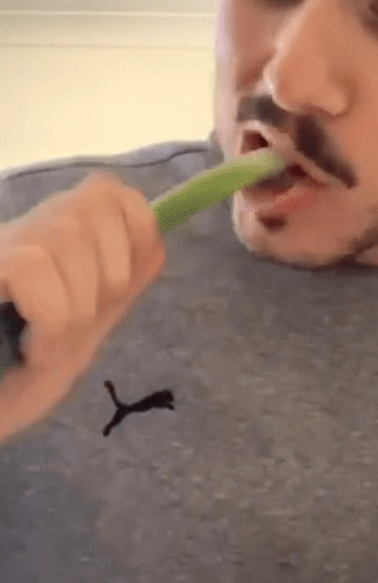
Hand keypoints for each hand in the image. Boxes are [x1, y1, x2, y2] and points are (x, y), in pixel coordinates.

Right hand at [0, 173, 165, 443]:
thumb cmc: (8, 389)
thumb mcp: (76, 339)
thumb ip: (115, 292)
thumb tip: (158, 241)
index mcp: (49, 240)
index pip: (112, 193)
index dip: (131, 238)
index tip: (110, 297)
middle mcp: (17, 230)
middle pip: (97, 206)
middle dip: (105, 283)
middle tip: (68, 331)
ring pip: (69, 235)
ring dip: (73, 311)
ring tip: (42, 347)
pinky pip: (34, 264)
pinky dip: (49, 318)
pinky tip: (29, 349)